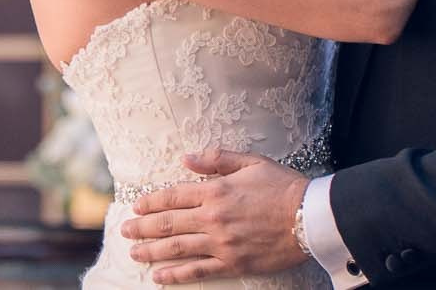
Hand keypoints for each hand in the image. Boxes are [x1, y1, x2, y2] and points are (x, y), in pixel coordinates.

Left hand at [121, 150, 309, 283]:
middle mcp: (213, 218)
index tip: (136, 205)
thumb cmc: (283, 187)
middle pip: (168, 224)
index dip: (151, 201)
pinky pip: (198, 271)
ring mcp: (221, 243)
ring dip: (151, 251)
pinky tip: (159, 277)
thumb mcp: (251, 162)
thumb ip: (216, 160)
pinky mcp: (232, 263)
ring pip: (177, 248)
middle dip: (142, 227)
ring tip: (134, 253)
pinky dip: (175, 275)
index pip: (173, 196)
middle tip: (124, 230)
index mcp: (216, 190)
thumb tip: (186, 158)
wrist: (310, 217)